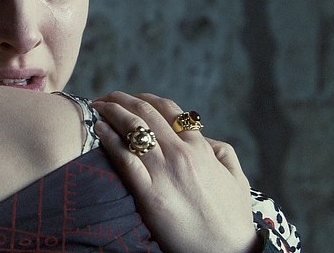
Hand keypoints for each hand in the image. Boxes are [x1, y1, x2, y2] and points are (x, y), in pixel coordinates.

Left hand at [92, 92, 257, 252]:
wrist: (226, 252)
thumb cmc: (232, 218)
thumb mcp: (237, 178)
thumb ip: (222, 152)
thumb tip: (204, 136)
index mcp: (201, 148)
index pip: (169, 110)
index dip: (145, 98)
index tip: (131, 98)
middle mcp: (181, 154)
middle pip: (146, 113)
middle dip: (122, 99)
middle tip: (106, 97)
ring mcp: (164, 172)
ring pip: (133, 129)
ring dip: (111, 111)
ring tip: (97, 106)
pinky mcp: (149, 194)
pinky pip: (125, 158)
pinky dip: (109, 139)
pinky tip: (98, 129)